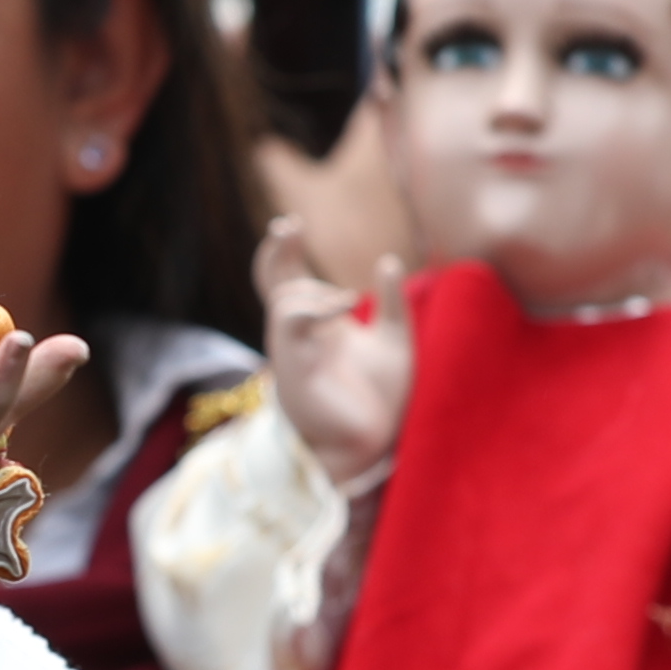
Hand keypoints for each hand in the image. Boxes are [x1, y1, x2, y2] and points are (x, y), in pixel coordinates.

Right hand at [258, 216, 413, 488]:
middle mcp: (301, 335)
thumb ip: (391, 302)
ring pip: (286, 300)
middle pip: (276, 283)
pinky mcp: (296, 366)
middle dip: (278, 252)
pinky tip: (347, 305)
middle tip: (288, 225)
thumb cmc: (378, 399)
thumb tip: (387, 260)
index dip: (284, 252)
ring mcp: (295, 350)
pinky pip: (293, 322)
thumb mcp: (394, 341)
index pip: (291, 280)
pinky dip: (318, 307)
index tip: (290, 225)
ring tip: (349, 302)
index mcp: (320, 326)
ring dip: (315, 289)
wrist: (371, 444)